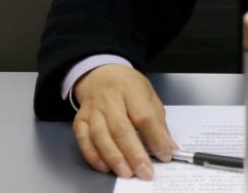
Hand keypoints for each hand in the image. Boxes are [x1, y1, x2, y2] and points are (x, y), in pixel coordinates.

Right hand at [72, 64, 176, 179]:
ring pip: (100, 136)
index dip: (155, 138)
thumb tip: (168, 148)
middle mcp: (109, 98)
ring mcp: (92, 110)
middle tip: (145, 171)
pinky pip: (84, 141)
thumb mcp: (149, 95)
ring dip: (114, 158)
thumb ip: (158, 122)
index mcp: (131, 88)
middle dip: (134, 153)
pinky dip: (94, 156)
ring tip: (127, 173)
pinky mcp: (80, 120)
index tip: (165, 154)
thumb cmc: (129, 87)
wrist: (101, 75)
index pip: (144, 115)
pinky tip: (105, 167)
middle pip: (120, 128)